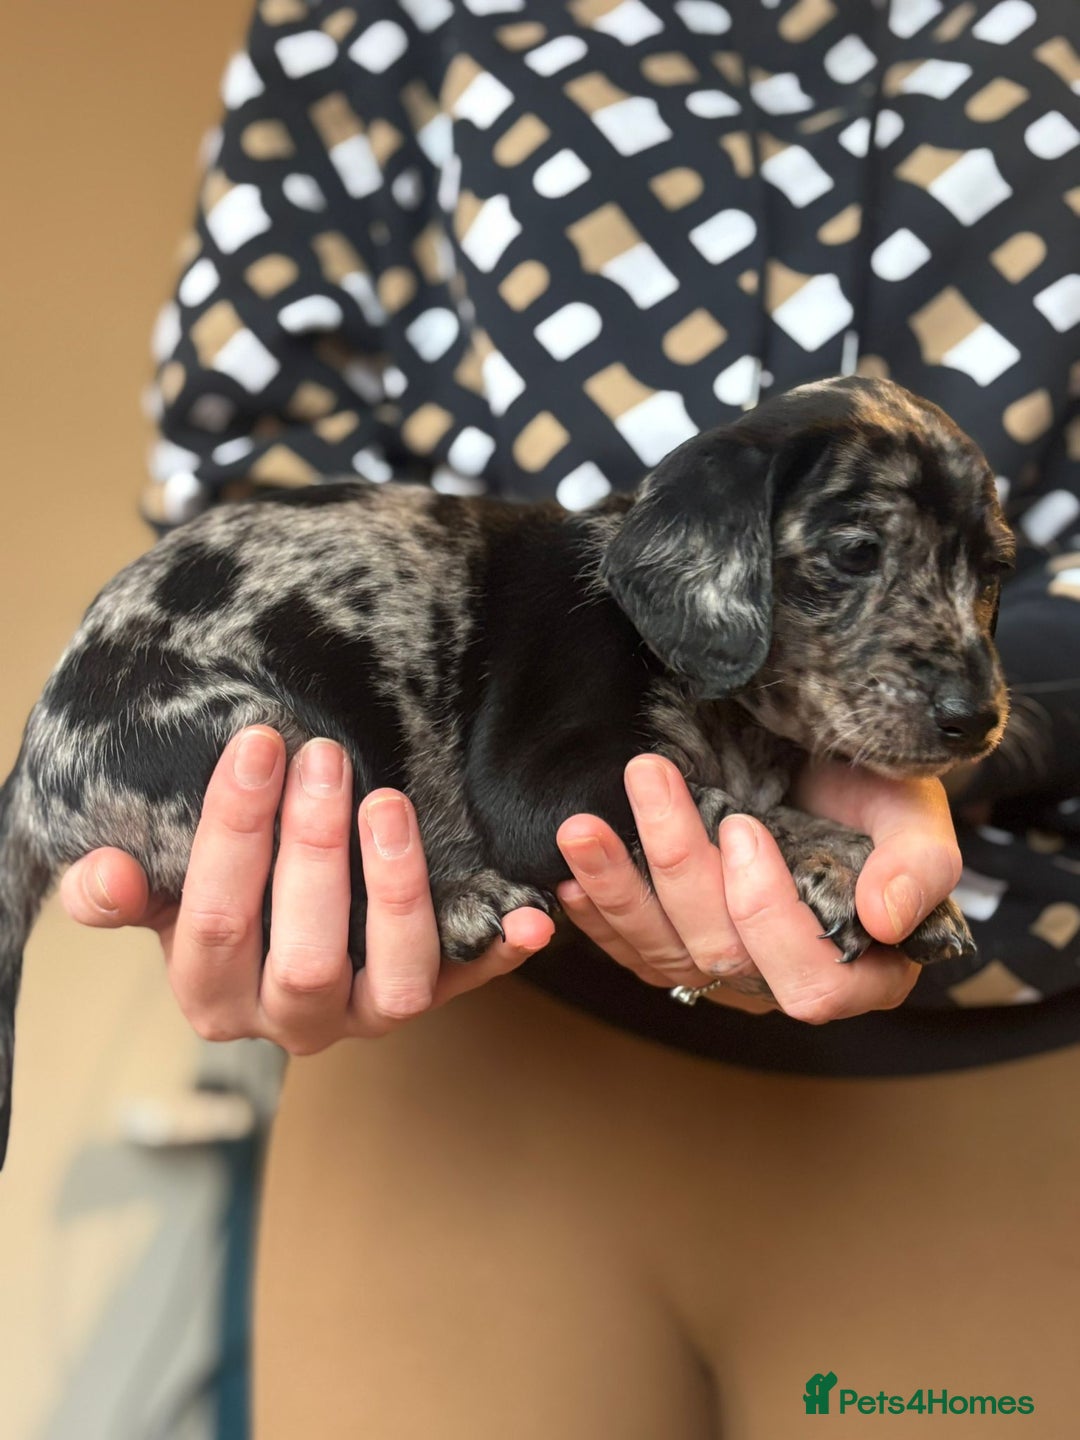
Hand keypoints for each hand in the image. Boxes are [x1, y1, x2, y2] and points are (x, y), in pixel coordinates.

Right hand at [59, 727, 554, 1053]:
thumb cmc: (224, 898)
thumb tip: (103, 872)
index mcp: (212, 995)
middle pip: (304, 954)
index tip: (257, 743)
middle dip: (313, 852)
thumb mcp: (164, 897)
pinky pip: (471, 982)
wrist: (279, 932)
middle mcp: (292, 1019)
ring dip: (397, 891)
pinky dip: (501, 950)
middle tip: (325, 759)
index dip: (234, 833)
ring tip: (390, 803)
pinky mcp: (430, 997)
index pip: (215, 920)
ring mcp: (368, 1014)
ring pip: (395, 981)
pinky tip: (532, 913)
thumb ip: (124, 893)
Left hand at [555, 755, 962, 1023]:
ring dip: (616, 888)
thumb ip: (918, 866)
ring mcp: (727, 966)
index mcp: (863, 969)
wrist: (830, 768)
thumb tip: (884, 918)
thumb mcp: (916, 816)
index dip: (769, 915)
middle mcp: (786, 979)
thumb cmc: (881, 795)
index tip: (743, 827)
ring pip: (664, 953)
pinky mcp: (677, 946)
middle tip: (649, 776)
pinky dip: (596, 912)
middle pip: (722, 953)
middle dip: (677, 864)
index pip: (813, 981)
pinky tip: (569, 873)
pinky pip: (630, 949)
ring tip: (582, 827)